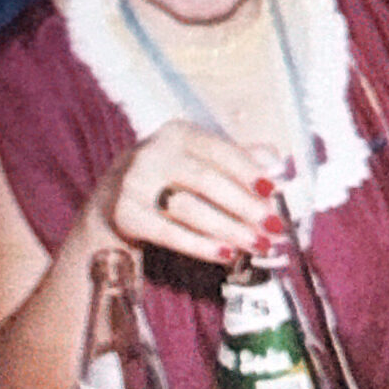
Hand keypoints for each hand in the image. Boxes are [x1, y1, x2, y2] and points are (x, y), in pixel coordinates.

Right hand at [94, 120, 286, 268]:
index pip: (220, 150)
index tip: (275, 192)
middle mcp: (154, 153)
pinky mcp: (125, 214)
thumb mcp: (200, 159)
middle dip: (245, 206)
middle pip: (206, 181)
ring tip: (257, 244)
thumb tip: (275, 160)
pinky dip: (201, 246)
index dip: (249, 171)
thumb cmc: (170, 177)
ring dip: (229, 229)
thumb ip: (238, 159)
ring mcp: (135, 183)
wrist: (113, 197)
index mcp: (179, 134)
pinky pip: (169, 233)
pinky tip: (226, 254)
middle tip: (273, 227)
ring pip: (189, 209)